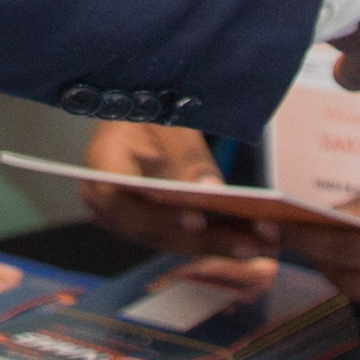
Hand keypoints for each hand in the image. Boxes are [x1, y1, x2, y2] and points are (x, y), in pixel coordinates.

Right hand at [73, 120, 274, 269]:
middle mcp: (107, 206)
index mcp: (99, 171)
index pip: (126, 203)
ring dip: (217, 247)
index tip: (197, 220)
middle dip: (206, 240)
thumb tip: (211, 191)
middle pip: (156, 232)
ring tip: (261, 247)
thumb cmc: (149, 112)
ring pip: (173, 242)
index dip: (160, 216)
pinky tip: (251, 244)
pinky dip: (214, 242)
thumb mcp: (168, 124)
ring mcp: (127, 221)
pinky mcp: (150, 227)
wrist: (136, 114)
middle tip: (250, 244)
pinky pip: (181, 240)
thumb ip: (188, 157)